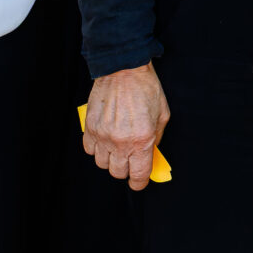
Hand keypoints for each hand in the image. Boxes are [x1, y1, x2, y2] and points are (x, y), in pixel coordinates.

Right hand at [85, 63, 170, 190]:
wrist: (123, 70)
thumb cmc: (146, 89)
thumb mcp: (162, 115)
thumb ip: (157, 139)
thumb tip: (151, 156)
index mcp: (142, 140)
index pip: (138, 175)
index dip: (139, 182)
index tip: (139, 182)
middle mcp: (120, 141)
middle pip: (117, 172)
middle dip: (126, 170)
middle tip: (130, 161)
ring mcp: (103, 135)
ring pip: (102, 163)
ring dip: (110, 159)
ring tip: (118, 147)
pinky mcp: (90, 128)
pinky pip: (89, 150)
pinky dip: (97, 149)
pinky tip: (105, 140)